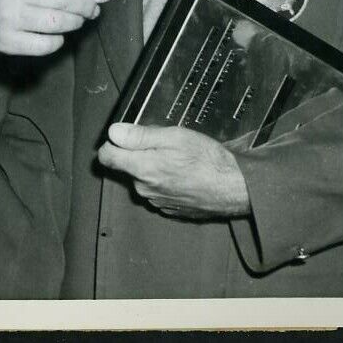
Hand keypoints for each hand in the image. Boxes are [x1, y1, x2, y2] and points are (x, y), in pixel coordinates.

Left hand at [97, 123, 250, 218]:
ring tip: (179, 160)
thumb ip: (140, 135)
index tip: (125, 136)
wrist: (235, 189)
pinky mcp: (169, 209)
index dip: (113, 143)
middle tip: (165, 145)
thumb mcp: (175, 137)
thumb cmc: (208, 160)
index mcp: (143, 169)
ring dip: (153, 168)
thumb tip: (113, 132)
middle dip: (139, 153)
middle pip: (127, 166)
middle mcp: (145, 189)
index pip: (107, 157)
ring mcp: (157, 201)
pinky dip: (165, 182)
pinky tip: (184, 175)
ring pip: (143, 178)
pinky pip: (157, 191)